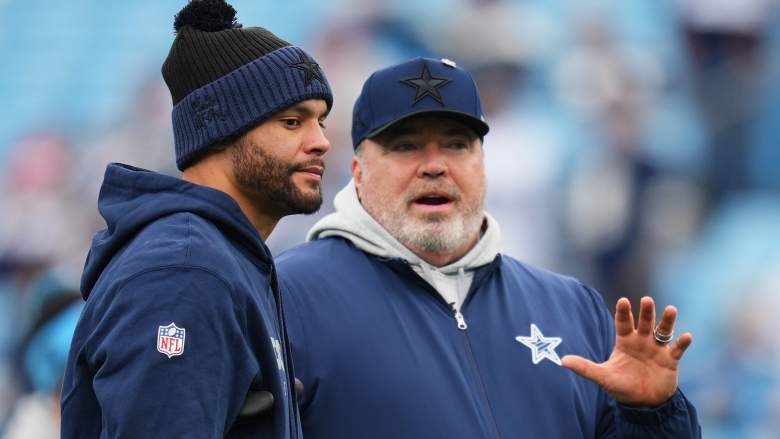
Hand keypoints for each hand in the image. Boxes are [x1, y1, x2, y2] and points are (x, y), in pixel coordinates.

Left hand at [561, 296, 692, 406]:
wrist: (643, 403)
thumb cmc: (621, 386)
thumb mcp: (603, 377)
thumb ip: (585, 368)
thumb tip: (562, 361)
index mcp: (625, 342)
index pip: (623, 323)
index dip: (623, 312)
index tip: (623, 300)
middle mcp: (641, 341)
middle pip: (644, 322)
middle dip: (645, 312)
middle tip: (647, 300)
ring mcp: (657, 349)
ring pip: (663, 331)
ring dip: (667, 321)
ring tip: (671, 309)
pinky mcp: (670, 360)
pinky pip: (677, 349)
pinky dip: (682, 342)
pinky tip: (686, 336)